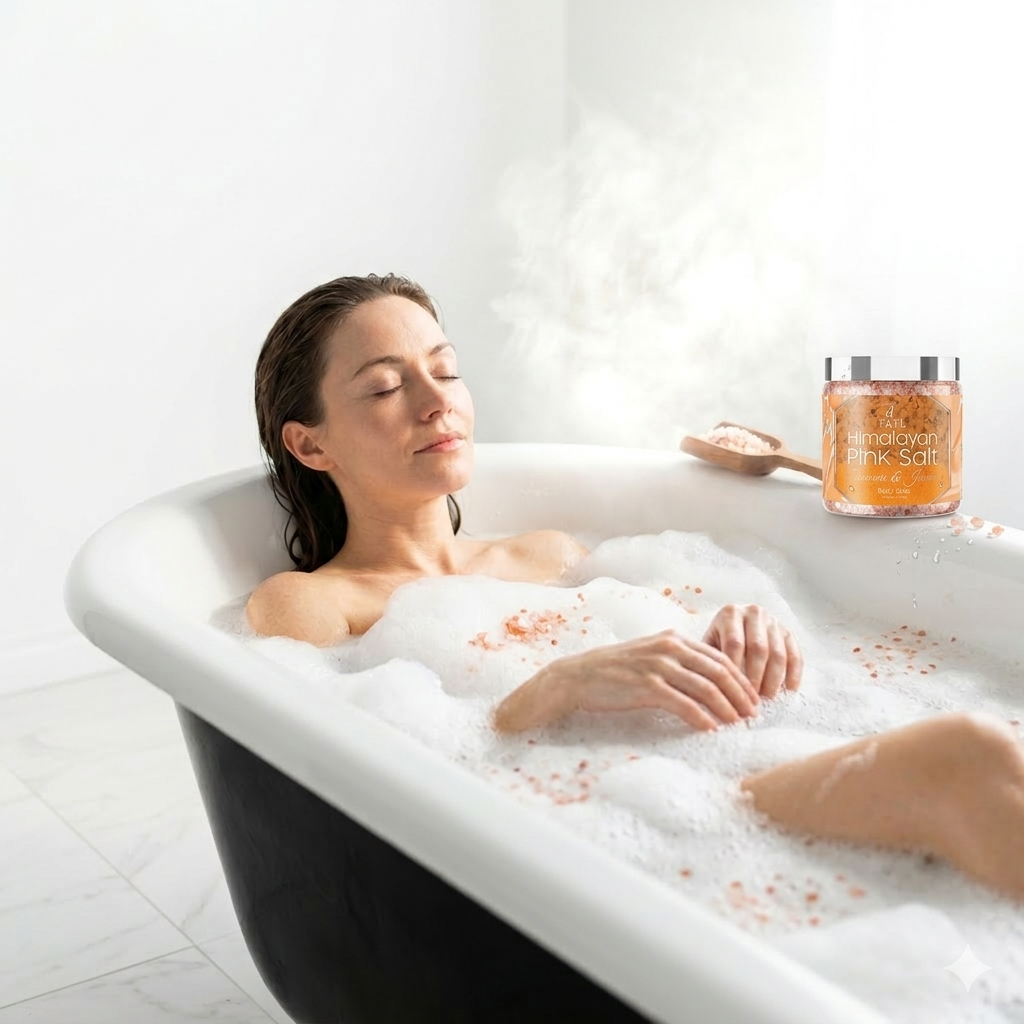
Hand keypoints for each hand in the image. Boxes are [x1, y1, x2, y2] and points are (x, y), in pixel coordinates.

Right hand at [494, 627, 761, 733]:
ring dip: (727, 709)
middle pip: (719, 672)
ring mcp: (657, 667)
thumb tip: (706, 680)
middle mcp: (669, 649)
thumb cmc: (614, 671)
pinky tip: (711, 729)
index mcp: (673, 639)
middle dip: (741, 695)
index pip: (719, 658)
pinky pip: (683, 704)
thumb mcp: (649, 656)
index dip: (741, 679)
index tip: (753, 698)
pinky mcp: (646, 687)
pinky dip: (701, 718)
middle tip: (754, 715)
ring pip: (705, 688)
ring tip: (738, 725)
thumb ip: (677, 662)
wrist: (578, 676)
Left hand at [702, 603, 802, 698]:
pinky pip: (795, 653)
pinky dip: (794, 673)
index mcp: (730, 614)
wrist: (734, 625)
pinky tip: (789, 689)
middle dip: (756, 676)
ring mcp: (773, 621)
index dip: (736, 669)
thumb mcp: (709, 644)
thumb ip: (712, 660)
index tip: (734, 691)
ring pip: (778, 652)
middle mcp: (753, 613)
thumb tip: (718, 687)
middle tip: (752, 698)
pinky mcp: (787, 632)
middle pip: (758, 648)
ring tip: (767, 696)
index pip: (735, 643)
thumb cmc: (718, 640)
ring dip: (774, 678)